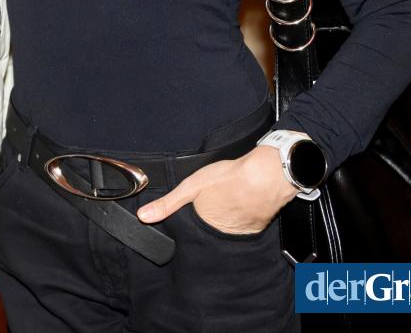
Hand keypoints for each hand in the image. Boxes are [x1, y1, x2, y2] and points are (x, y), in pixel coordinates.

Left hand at [136, 146, 297, 234]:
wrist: (267, 175)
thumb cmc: (228, 178)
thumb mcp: (191, 187)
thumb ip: (168, 204)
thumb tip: (143, 217)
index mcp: (206, 227)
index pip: (193, 231)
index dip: (192, 222)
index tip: (194, 213)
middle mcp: (224, 235)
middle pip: (212, 231)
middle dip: (210, 222)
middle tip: (216, 201)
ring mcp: (243, 232)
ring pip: (230, 229)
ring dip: (228, 219)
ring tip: (228, 200)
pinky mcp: (259, 226)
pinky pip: (246, 225)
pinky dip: (243, 217)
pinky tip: (242, 202)